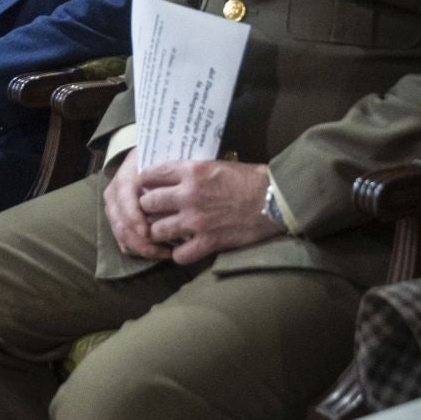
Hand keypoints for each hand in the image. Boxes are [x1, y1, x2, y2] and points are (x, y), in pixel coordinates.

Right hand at [103, 146, 171, 260]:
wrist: (148, 157)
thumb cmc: (163, 159)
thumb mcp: (168, 160)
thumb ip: (172, 177)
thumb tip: (184, 199)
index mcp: (127, 175)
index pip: (125, 198)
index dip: (134, 217)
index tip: (148, 232)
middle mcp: (116, 191)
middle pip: (121, 221)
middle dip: (139, 240)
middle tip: (162, 250)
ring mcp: (114, 206)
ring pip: (121, 233)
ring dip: (141, 247)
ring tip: (164, 253)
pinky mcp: (117, 219)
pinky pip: (122, 239)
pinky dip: (138, 249)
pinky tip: (156, 252)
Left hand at [137, 159, 276, 265]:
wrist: (274, 200)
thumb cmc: (250, 179)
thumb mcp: (217, 164)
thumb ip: (193, 172)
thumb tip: (174, 177)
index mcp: (191, 171)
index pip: (150, 175)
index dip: (146, 182)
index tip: (149, 187)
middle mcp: (188, 195)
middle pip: (147, 204)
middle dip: (149, 209)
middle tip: (156, 212)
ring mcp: (196, 220)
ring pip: (157, 231)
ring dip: (161, 232)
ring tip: (168, 232)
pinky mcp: (207, 241)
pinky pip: (179, 255)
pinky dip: (180, 254)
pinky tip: (186, 248)